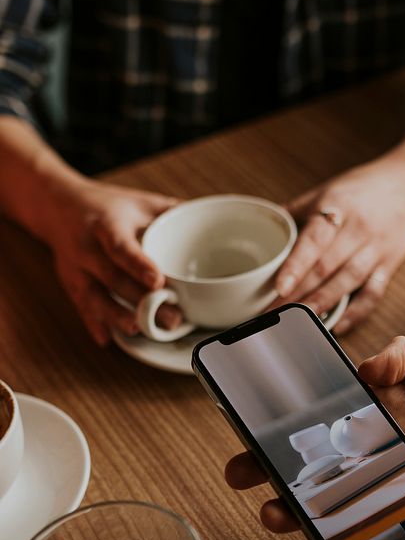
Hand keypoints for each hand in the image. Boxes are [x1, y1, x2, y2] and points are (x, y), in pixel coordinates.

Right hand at [45, 178, 179, 344]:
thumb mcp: (139, 201)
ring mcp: (76, 268)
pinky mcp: (71, 283)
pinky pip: (81, 306)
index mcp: (107, 224)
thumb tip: (211, 221)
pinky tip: (106, 338)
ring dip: (116, 316)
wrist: (57, 206)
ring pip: (94, 296)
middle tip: (172, 318)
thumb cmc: (107, 206)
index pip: (121, 246)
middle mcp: (87, 247)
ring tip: (138, 329)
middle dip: (141, 300)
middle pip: (113, 278)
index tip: (157, 281)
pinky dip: (94, 324)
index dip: (138, 264)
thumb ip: (173, 212)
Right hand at [225, 338, 404, 532]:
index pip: (327, 409)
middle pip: (317, 458)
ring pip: (337, 497)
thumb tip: (366, 371)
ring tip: (275, 514)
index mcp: (386, 405)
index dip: (289, 414)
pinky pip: (377, 528)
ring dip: (302, 509)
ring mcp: (397, 481)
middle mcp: (383, 444)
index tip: (252, 415)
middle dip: (274, 466)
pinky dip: (352, 539)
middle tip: (241, 472)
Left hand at [271, 138, 404, 334]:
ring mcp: (376, 249)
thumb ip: (296, 212)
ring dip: (321, 305)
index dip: (295, 265)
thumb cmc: (361, 190)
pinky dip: (355, 313)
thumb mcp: (326, 191)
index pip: (314, 240)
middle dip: (298, 294)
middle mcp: (358, 229)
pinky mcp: (389, 265)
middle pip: (326, 267)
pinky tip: (338, 326)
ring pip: (347, 283)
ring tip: (298, 322)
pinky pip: (373, 294)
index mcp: (337, 208)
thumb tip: (264, 231)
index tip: (278, 287)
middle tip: (274, 314)